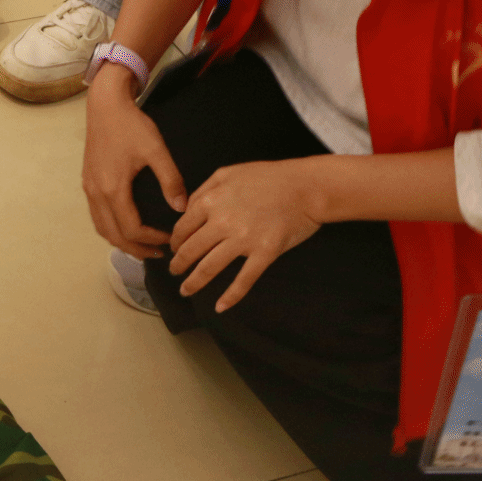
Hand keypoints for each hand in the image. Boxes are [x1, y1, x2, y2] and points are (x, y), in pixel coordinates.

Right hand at [82, 66, 187, 258]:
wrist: (105, 105)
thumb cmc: (132, 125)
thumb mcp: (156, 150)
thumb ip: (170, 179)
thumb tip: (182, 208)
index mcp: (113, 188)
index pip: (130, 229)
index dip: (150, 240)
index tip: (169, 240)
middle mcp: (96, 193)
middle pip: (113, 235)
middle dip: (135, 248)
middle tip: (157, 253)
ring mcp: (89, 188)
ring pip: (101, 227)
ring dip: (120, 240)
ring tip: (142, 245)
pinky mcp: (87, 182)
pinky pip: (96, 215)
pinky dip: (110, 228)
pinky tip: (125, 225)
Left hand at [169, 158, 324, 311]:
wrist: (307, 186)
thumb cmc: (269, 177)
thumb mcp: (228, 173)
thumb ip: (203, 191)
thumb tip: (184, 211)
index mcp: (212, 201)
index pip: (183, 228)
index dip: (175, 241)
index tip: (174, 249)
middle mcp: (223, 222)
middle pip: (191, 250)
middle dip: (178, 264)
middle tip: (175, 272)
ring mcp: (244, 240)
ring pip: (209, 267)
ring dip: (194, 282)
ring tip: (185, 290)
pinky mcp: (265, 253)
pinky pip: (244, 280)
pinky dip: (230, 297)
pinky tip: (219, 307)